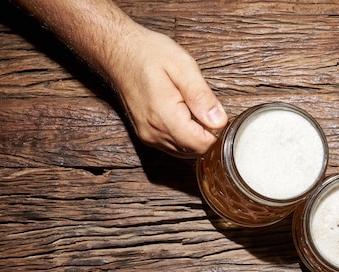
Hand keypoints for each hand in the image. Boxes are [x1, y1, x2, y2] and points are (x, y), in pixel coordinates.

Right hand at [108, 24, 227, 157]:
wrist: (119, 52)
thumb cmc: (148, 54)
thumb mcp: (183, 66)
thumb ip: (201, 96)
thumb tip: (219, 121)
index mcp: (164, 116)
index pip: (202, 145)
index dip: (216, 132)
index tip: (216, 112)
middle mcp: (154, 132)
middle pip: (194, 150)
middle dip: (206, 133)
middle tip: (204, 105)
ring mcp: (149, 136)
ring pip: (185, 151)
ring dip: (195, 135)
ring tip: (191, 106)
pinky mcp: (147, 135)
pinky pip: (174, 146)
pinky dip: (184, 135)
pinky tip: (182, 114)